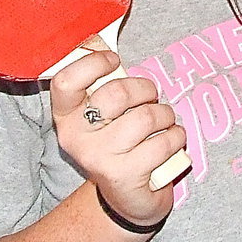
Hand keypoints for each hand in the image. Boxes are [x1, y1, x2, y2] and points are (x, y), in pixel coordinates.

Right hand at [48, 47, 183, 228]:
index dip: (94, 63)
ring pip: (146, 117)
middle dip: (145, 89)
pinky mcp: (125, 176)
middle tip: (151, 98)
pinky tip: (170, 143)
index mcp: (65, 116)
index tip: (114, 61)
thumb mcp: (104, 114)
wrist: (126, 200)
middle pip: (116, 93)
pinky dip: (176, 137)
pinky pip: (164, 142)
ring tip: (163, 123)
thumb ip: (103, 84)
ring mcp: (99, 159)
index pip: (66, 80)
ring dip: (165, 115)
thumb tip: (100, 41)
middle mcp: (75, 138)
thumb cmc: (119, 144)